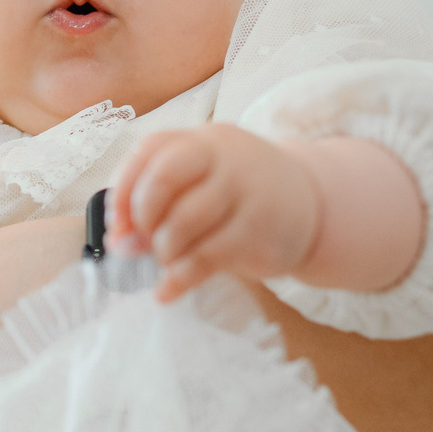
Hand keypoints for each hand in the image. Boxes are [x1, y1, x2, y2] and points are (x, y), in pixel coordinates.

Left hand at [111, 125, 318, 301]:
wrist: (314, 206)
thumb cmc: (241, 197)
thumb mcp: (205, 185)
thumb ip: (162, 205)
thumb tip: (120, 244)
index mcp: (203, 141)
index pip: (149, 149)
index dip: (123, 190)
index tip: (118, 225)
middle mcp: (225, 157)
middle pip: (163, 176)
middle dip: (142, 217)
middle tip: (144, 243)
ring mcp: (246, 191)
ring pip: (183, 220)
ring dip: (163, 250)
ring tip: (167, 261)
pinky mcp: (259, 230)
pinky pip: (207, 256)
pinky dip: (179, 278)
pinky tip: (168, 291)